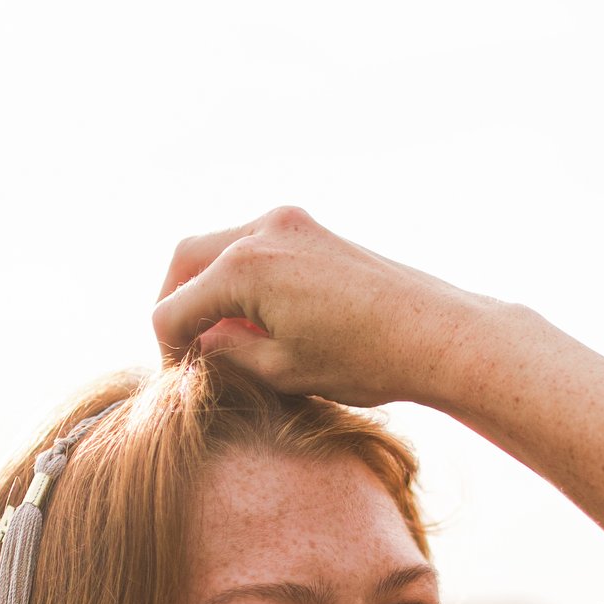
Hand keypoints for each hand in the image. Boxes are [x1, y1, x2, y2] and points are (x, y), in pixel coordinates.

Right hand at [151, 207, 492, 408]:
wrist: (436, 333)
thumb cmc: (363, 360)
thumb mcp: (279, 371)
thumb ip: (224, 355)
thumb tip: (196, 346)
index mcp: (244, 267)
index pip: (173, 309)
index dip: (167, 350)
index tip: (178, 381)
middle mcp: (262, 230)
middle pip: (185, 261)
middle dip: (176, 306)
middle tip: (183, 351)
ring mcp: (290, 222)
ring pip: (218, 247)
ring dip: (207, 288)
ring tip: (221, 338)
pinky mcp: (312, 229)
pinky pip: (253, 245)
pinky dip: (239, 277)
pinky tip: (256, 319)